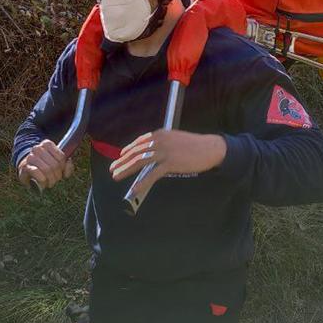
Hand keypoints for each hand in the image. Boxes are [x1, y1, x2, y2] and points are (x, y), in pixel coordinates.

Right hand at [17, 140, 72, 190]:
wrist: (27, 170)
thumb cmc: (45, 167)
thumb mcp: (58, 165)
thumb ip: (66, 165)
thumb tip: (68, 162)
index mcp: (47, 144)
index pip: (61, 157)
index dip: (63, 168)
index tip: (61, 173)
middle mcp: (37, 148)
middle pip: (54, 164)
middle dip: (57, 176)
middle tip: (55, 181)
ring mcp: (30, 156)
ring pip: (46, 169)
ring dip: (50, 179)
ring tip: (50, 183)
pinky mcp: (24, 166)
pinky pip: (36, 172)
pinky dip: (42, 179)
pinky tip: (43, 183)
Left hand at [109, 130, 227, 199]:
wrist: (210, 148)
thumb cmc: (195, 145)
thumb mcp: (175, 139)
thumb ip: (163, 144)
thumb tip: (152, 154)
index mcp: (160, 134)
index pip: (139, 142)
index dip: (128, 150)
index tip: (121, 156)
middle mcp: (159, 141)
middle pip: (136, 152)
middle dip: (122, 161)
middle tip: (113, 169)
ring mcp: (164, 152)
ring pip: (140, 162)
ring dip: (126, 170)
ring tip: (116, 176)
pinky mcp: (170, 163)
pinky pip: (152, 175)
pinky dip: (142, 182)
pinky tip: (134, 189)